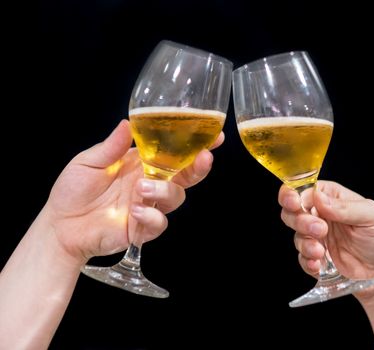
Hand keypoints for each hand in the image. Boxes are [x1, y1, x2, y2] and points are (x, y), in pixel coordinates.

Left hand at [42, 120, 223, 265]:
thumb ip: (111, 147)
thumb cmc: (73, 190)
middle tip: (203, 158)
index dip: (196, 146)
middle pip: (186, 175)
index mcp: (142, 163)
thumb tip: (127, 124)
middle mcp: (150, 183)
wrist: (60, 225)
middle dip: (199, 167)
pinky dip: (151, 215)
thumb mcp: (88, 162)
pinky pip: (159, 222)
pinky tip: (134, 210)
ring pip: (176, 197)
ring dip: (164, 190)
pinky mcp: (142, 229)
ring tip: (142, 188)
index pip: (174, 153)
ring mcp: (148, 206)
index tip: (214, 137)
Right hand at [279, 180, 373, 299]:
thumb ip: (344, 207)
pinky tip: (318, 264)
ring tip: (321, 251)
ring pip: (296, 235)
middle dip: (299, 220)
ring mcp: (318, 237)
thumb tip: (319, 198)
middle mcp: (321, 215)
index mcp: (332, 198)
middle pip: (293, 211)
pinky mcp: (317, 257)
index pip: (305, 190)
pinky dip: (306, 261)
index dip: (294, 195)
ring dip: (305, 243)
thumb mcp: (371, 216)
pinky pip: (301, 257)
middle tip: (319, 230)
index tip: (296, 203)